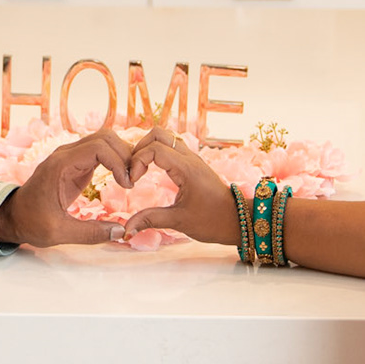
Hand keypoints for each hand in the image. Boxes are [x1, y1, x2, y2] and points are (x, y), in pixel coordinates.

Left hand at [0, 127, 133, 245]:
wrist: (13, 216)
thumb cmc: (31, 222)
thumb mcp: (58, 233)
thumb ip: (90, 234)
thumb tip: (122, 232)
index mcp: (60, 165)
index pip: (98, 147)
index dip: (118, 161)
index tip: (127, 184)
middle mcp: (65, 154)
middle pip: (104, 137)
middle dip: (124, 154)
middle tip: (132, 180)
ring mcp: (71, 156)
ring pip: (104, 140)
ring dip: (121, 155)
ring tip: (128, 180)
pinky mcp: (76, 164)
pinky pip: (100, 152)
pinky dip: (115, 160)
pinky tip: (121, 179)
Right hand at [122, 126, 236, 245]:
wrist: (237, 221)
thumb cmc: (212, 221)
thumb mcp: (179, 221)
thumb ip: (150, 220)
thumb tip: (127, 229)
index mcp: (187, 169)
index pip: (155, 149)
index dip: (138, 161)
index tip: (133, 181)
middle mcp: (190, 158)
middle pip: (159, 134)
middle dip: (140, 148)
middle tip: (133, 170)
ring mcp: (192, 159)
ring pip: (166, 137)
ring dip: (148, 147)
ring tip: (140, 169)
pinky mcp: (193, 164)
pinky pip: (172, 146)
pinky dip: (157, 152)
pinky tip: (151, 170)